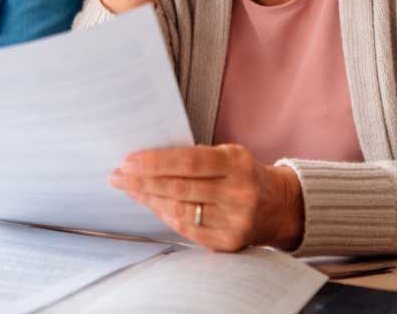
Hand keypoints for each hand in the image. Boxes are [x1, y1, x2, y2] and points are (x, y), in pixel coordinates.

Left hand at [108, 144, 304, 251]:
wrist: (278, 206)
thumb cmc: (243, 174)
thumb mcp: (228, 154)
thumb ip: (194, 155)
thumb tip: (146, 158)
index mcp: (237, 165)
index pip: (188, 161)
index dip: (155, 162)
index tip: (128, 161)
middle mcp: (238, 193)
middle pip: (179, 188)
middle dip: (142, 182)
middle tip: (118, 176)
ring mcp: (234, 221)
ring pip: (179, 211)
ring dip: (148, 199)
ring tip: (129, 189)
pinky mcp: (228, 242)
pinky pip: (186, 229)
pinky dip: (164, 215)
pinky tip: (151, 204)